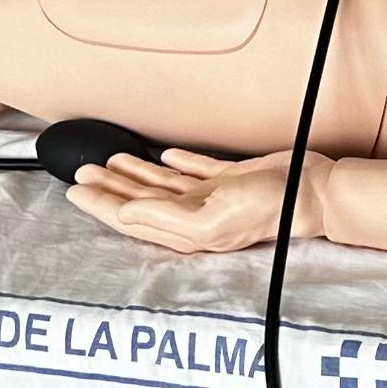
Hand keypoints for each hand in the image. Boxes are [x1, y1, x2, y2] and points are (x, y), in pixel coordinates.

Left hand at [66, 147, 328, 254]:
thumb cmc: (267, 207)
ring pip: (162, 187)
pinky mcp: (230, 180)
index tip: (75, 191)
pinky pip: (194, 171)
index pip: (131, 218)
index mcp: (186, 229)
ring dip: (134, 174)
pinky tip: (162, 157)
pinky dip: (175, 163)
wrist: (311, 191)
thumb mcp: (211, 217)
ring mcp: (212, 198)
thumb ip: (165, 217)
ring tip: (110, 161)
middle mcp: (194, 215)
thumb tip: (127, 210)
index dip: (101, 205)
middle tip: (83, 172)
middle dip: (109, 189)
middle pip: (141, 202)